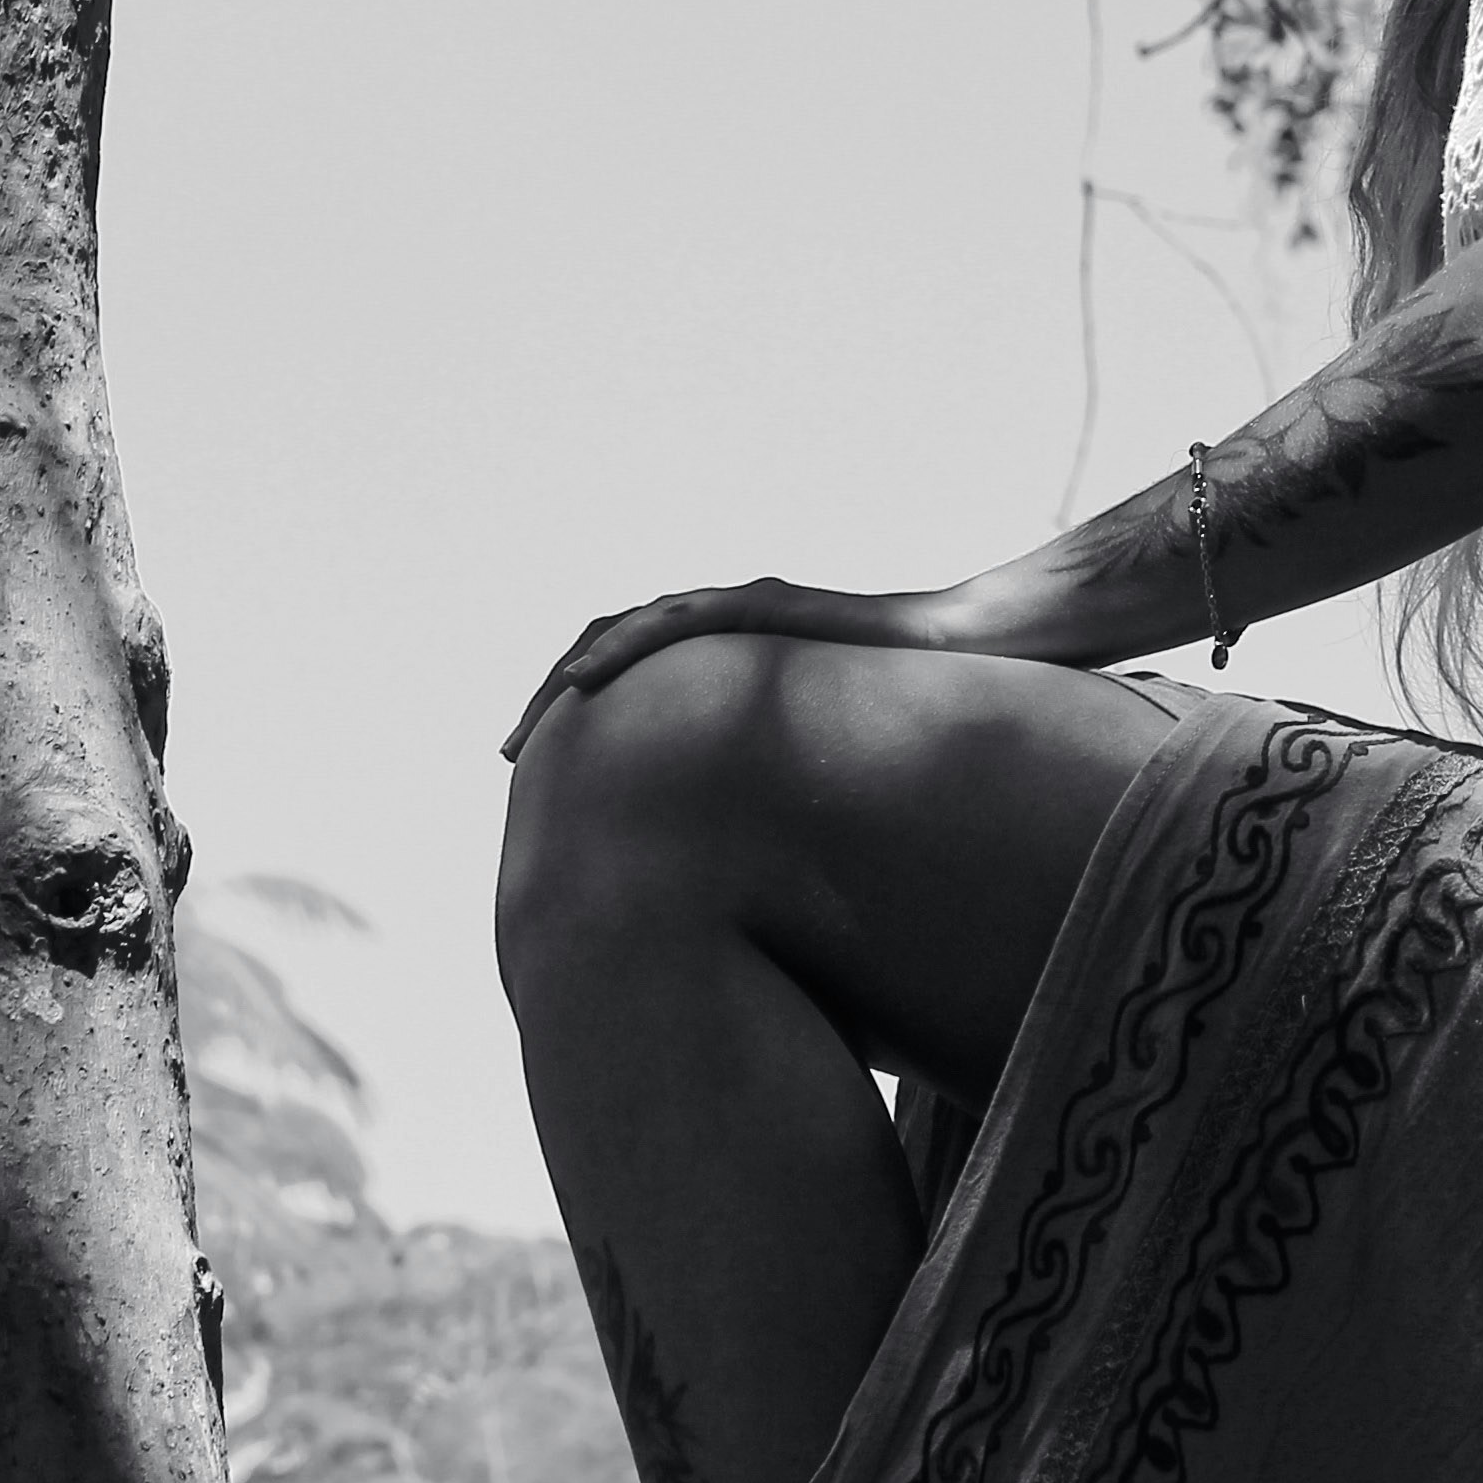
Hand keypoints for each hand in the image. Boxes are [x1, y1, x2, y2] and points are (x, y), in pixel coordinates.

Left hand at [497, 580, 959, 763]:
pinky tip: (586, 678)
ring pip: (629, 628)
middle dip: (551, 699)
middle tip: (504, 756)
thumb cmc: (911, 712)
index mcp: (735, 664)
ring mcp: (747, 608)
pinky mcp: (771, 603)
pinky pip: (683, 619)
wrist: (978, 647)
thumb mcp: (825, 758)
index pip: (637, 682)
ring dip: (568, 673)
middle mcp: (730, 627)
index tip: (536, 778)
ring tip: (524, 725)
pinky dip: (625, 644)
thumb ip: (786, 792)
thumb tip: (765, 879)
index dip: (581, 720)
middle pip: (613, 650)